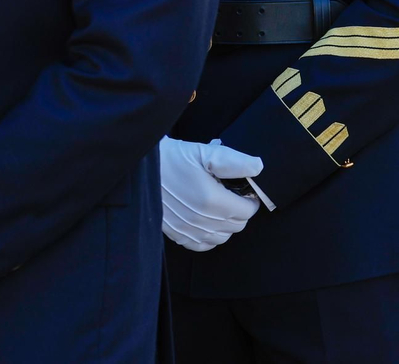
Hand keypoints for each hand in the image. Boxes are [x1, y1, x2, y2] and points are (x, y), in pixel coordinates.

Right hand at [158, 137, 262, 251]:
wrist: (141, 169)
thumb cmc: (173, 158)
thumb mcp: (205, 152)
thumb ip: (235, 161)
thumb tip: (258, 167)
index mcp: (211, 200)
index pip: (246, 211)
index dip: (251, 201)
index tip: (247, 192)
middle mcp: (200, 220)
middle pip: (236, 226)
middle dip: (240, 212)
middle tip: (234, 196)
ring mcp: (187, 230)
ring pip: (222, 237)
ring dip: (227, 224)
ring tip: (221, 207)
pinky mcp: (176, 235)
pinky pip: (203, 245)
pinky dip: (210, 236)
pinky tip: (207, 220)